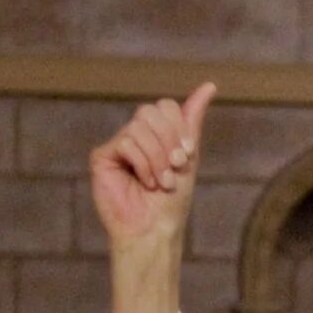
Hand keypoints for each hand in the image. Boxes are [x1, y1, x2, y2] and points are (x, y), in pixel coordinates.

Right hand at [90, 83, 215, 312]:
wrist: (155, 228)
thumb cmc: (172, 200)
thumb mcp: (188, 156)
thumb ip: (192, 120)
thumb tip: (210, 85)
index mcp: (156, 134)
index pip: (166, 106)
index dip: (179, 128)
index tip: (187, 155)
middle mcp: (135, 135)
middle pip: (151, 111)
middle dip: (169, 141)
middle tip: (175, 168)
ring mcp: (117, 145)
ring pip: (138, 127)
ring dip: (158, 157)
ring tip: (161, 182)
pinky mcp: (102, 156)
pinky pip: (126, 141)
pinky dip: (143, 163)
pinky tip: (144, 182)